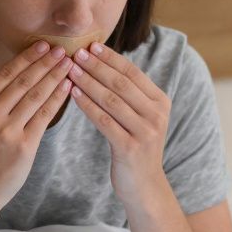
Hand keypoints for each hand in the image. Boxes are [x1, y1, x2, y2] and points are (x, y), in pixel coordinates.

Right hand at [0, 41, 73, 212]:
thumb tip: (22, 72)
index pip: (5, 74)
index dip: (26, 58)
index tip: (43, 45)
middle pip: (22, 82)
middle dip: (44, 63)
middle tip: (61, 49)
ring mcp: (6, 131)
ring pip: (35, 96)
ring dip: (54, 77)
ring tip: (68, 64)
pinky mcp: (23, 146)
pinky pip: (44, 116)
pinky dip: (57, 98)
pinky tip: (68, 87)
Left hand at [65, 41, 171, 203]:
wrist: (144, 186)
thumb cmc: (135, 146)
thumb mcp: (140, 117)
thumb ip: (129, 94)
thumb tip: (103, 63)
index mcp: (160, 101)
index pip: (132, 72)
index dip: (110, 58)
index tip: (90, 45)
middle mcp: (156, 114)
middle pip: (121, 84)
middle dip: (96, 66)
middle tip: (75, 53)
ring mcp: (145, 132)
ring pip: (111, 100)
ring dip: (88, 83)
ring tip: (70, 70)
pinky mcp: (130, 148)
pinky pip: (104, 121)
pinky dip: (87, 106)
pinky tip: (73, 95)